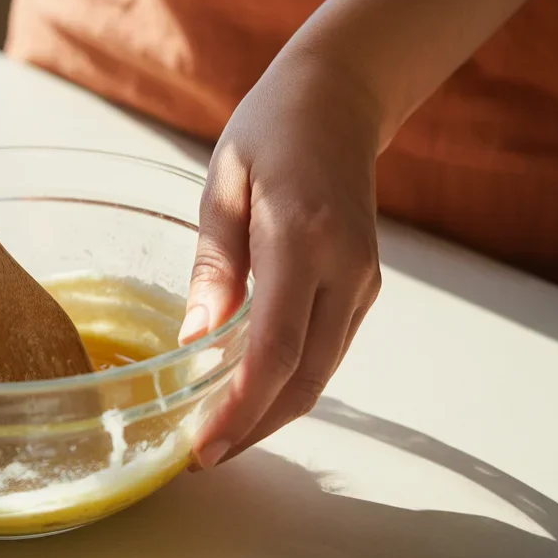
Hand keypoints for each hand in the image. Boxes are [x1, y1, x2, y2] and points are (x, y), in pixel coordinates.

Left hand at [181, 53, 383, 467]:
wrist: (338, 100)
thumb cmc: (268, 131)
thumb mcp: (222, 187)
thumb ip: (213, 268)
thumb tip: (194, 345)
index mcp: (302, 236)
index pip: (276, 347)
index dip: (241, 408)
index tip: (203, 447)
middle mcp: (345, 267)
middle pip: (304, 377)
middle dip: (253, 428)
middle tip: (200, 458)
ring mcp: (362, 280)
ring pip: (320, 373)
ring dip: (271, 413)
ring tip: (219, 436)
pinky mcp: (363, 285)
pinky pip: (326, 350)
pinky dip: (289, 382)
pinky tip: (250, 393)